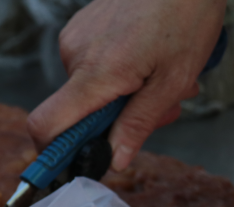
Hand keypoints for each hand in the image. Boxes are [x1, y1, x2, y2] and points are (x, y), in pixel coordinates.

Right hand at [27, 0, 226, 170]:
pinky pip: (92, 67)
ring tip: (161, 76)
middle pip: (76, 113)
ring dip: (124, 97)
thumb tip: (115, 161)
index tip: (74, 165)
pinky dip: (119, 75)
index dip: (52, 155)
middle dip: (114, 123)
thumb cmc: (186, 13)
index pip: (47, 126)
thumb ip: (139, 124)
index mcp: (96, 73)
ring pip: (89, 91)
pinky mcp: (82, 27)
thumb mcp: (173, 80)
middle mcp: (75, 55)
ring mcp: (76, 38)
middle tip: (160, 110)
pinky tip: (148, 58)